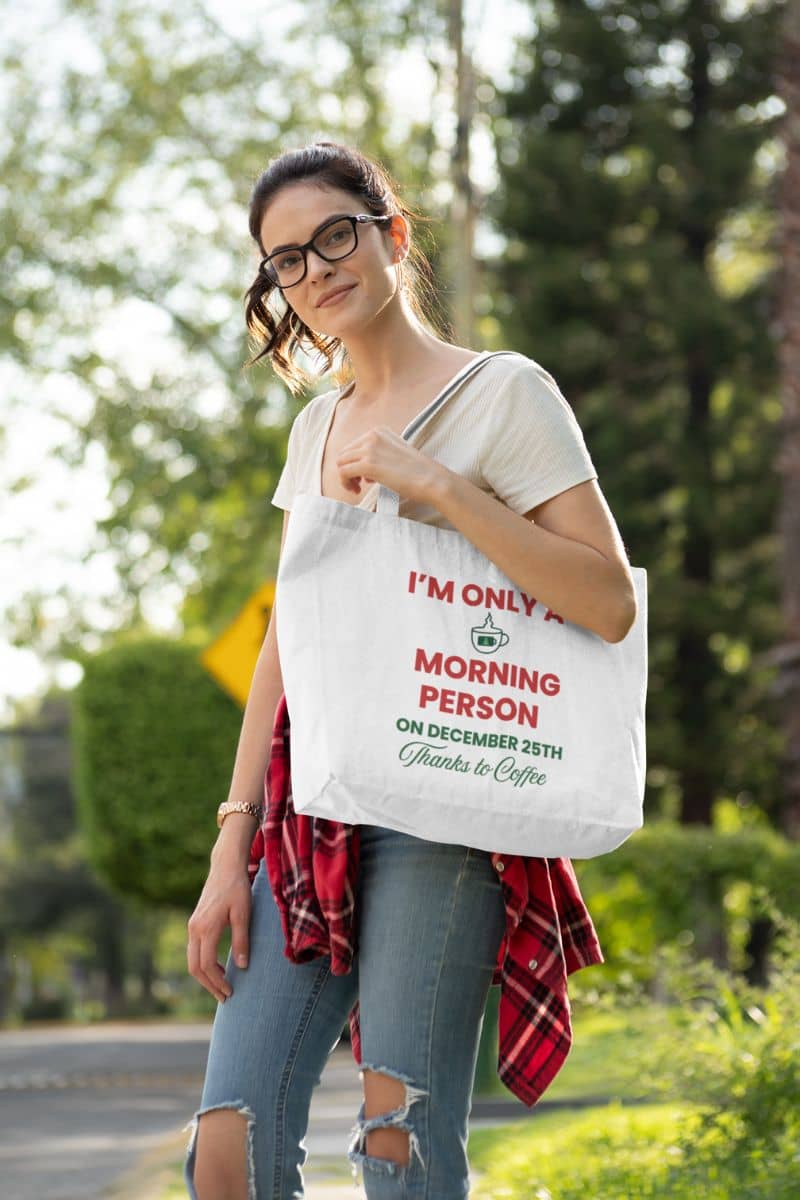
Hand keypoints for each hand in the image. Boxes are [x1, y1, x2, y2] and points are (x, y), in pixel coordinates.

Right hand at [186, 862, 252, 1003]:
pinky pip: (195, 950)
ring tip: (223, 986)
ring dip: (206, 976)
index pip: (206, 965)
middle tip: (225, 997)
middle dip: (209, 985)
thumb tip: (242, 967)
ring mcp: (192, 926)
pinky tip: (220, 967)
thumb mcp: (243, 914)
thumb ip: (241, 940)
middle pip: (194, 967)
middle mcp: (194, 929)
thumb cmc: (237, 889)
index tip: (230, 992)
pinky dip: (204, 963)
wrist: (226, 867)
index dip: (217, 982)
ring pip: (192, 960)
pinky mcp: (195, 922)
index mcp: (206, 928)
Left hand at [335, 426, 445, 503]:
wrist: (431, 479)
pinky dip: (346, 483)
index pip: (353, 446)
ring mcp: (369, 449)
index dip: (355, 463)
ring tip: (357, 489)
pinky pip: (343, 472)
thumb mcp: (395, 454)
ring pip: (340, 462)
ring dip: (346, 478)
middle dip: (348, 470)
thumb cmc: (417, 472)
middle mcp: (372, 436)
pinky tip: (357, 491)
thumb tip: (361, 470)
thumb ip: (378, 455)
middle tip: (358, 485)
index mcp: (379, 431)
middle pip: (344, 454)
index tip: (364, 477)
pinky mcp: (368, 464)